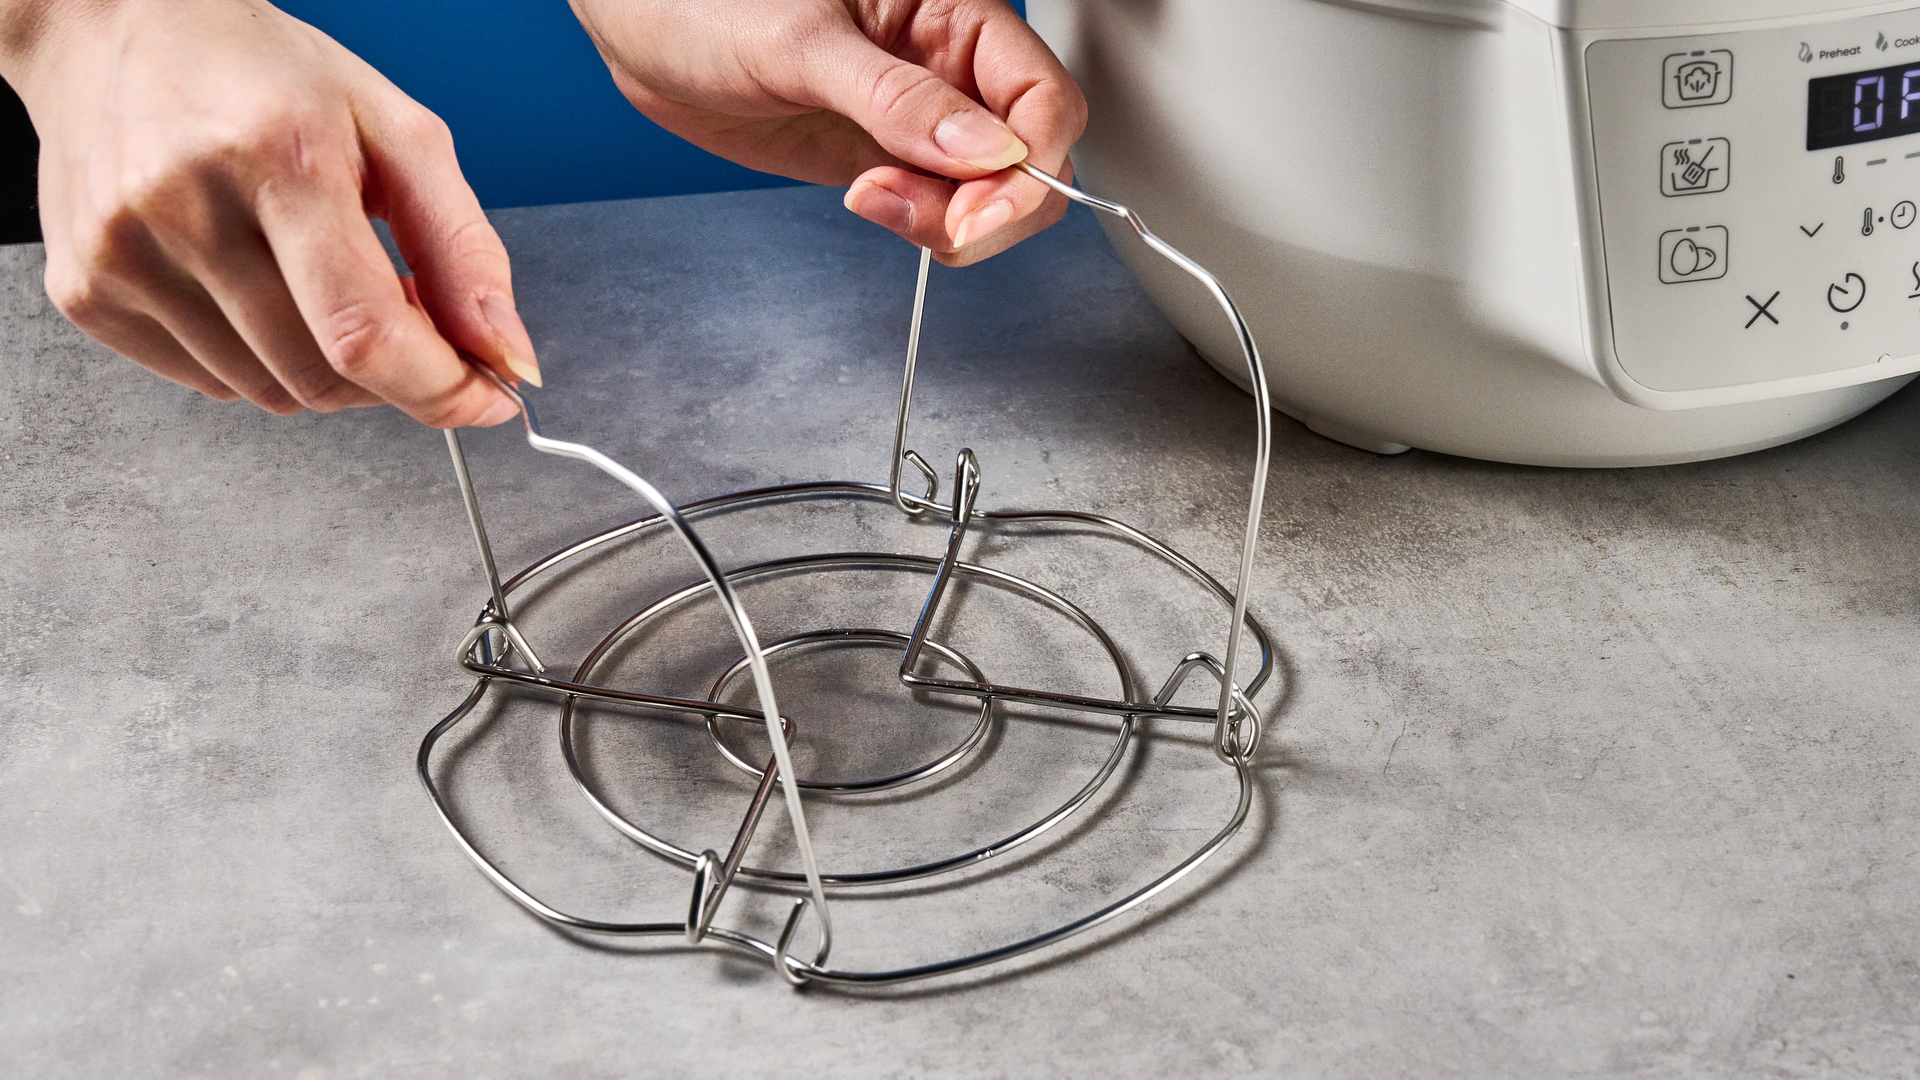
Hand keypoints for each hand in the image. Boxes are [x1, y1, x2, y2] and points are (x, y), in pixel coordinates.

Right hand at [0, 0, 538, 424]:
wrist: (121, 31)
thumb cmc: (268, 77)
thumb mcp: (398, 133)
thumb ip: (464, 251)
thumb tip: (509, 357)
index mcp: (279, 156)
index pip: (365, 333)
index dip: (441, 389)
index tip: (488, 399)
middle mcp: (185, 207)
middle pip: (322, 377)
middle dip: (392, 374)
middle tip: (401, 312)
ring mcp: (123, 254)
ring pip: (272, 394)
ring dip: (328, 369)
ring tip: (322, 284)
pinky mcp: (87, 290)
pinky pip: (211, 385)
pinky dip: (259, 361)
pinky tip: (257, 289)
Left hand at [567, 0, 1085, 266]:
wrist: (639, 26)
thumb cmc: (705, 0)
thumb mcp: (799, 43)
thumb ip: (896, 98)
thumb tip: (986, 150)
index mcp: (952, 12)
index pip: (1043, 98)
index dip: (1029, 165)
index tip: (976, 211)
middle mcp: (949, 65)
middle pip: (1032, 157)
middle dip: (992, 207)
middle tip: (929, 223)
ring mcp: (921, 116)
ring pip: (990, 192)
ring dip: (948, 220)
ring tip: (873, 197)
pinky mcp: (887, 155)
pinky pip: (937, 205)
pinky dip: (918, 223)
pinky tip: (868, 200)